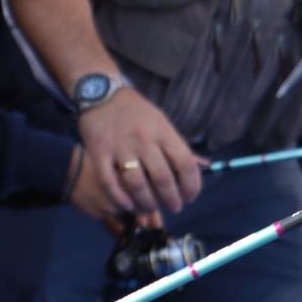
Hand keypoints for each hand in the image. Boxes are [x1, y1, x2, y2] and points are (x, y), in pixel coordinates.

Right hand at [76, 90, 205, 215]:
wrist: (100, 92)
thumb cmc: (135, 110)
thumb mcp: (161, 121)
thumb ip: (178, 145)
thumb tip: (203, 166)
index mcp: (162, 131)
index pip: (185, 163)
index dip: (192, 185)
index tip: (190, 197)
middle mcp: (143, 139)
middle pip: (162, 178)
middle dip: (171, 199)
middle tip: (173, 207)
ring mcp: (120, 146)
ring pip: (137, 184)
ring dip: (147, 203)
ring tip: (150, 209)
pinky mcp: (98, 152)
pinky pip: (110, 182)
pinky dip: (120, 198)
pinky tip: (127, 205)